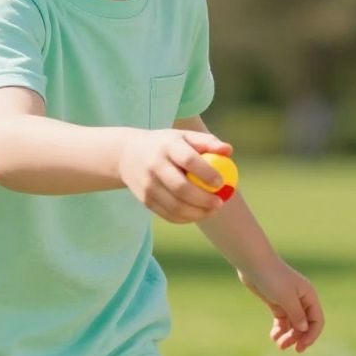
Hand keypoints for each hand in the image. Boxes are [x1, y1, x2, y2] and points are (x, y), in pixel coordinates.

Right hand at [119, 128, 234, 224]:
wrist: (127, 155)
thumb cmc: (165, 145)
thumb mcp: (183, 137)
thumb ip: (207, 142)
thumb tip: (228, 151)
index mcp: (167, 146)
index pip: (188, 160)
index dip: (206, 173)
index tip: (221, 183)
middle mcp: (154, 166)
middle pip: (181, 188)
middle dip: (203, 200)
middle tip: (220, 203)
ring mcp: (147, 185)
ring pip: (175, 207)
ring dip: (197, 214)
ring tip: (212, 211)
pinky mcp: (145, 200)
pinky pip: (168, 214)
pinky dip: (185, 218)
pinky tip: (198, 214)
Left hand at [238, 260, 323, 351]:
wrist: (253, 263)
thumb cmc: (272, 277)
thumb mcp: (285, 297)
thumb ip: (296, 314)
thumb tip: (304, 329)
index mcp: (308, 296)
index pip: (317, 320)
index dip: (311, 335)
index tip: (301, 346)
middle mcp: (301, 299)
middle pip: (305, 324)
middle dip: (297, 337)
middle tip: (284, 347)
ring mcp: (288, 301)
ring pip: (293, 324)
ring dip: (288, 336)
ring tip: (278, 344)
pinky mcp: (276, 302)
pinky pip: (282, 320)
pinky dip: (279, 329)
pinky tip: (273, 335)